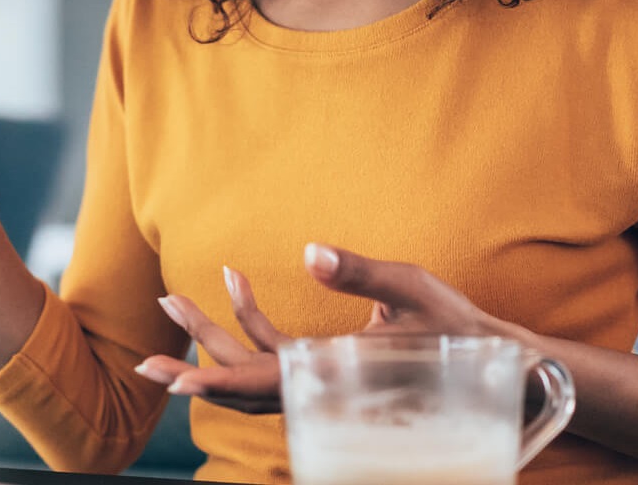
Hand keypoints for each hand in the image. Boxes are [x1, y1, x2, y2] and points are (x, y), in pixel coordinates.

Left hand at [135, 244, 523, 414]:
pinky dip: (250, 321)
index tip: (175, 382)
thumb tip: (310, 252)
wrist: (493, 362)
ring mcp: (321, 378)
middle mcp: (321, 385)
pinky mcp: (326, 366)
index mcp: (336, 375)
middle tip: (144, 356)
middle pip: (243, 382)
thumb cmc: (455, 327)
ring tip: (173, 298)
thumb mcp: (412, 289)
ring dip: (212, 337)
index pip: (264, 384)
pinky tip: (236, 280)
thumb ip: (360, 271)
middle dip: (193, 363)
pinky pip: (275, 352)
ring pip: (253, 368)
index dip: (217, 382)